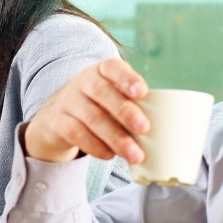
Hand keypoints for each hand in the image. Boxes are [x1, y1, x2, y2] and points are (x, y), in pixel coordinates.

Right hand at [25, 58, 150, 163]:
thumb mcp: (113, 97)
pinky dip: (95, 146)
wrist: (58, 115)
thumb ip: (134, 105)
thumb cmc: (99, 106)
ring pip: (91, 117)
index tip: (142, 92)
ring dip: (115, 137)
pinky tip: (109, 155)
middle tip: (144, 128)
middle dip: (124, 111)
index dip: (127, 78)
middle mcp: (83, 82)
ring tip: (134, 154)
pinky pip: (75, 133)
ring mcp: (68, 101)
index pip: (113, 67)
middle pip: (102, 92)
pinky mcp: (57, 120)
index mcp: (102, 71)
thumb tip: (165, 129)